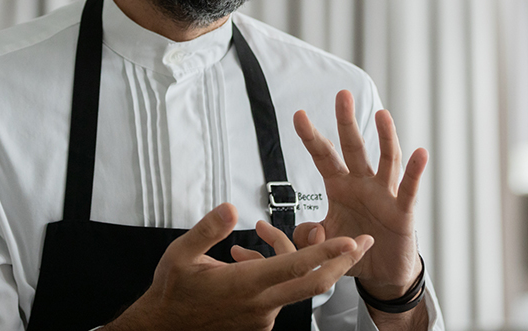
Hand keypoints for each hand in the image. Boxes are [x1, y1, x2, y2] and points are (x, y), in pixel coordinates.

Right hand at [104, 202, 373, 330]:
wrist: (163, 330)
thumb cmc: (172, 292)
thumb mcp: (180, 254)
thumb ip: (209, 230)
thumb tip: (231, 209)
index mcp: (244, 285)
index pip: (294, 267)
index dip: (325, 253)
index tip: (350, 241)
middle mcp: (260, 304)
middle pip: (314, 284)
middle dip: (343, 263)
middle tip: (365, 243)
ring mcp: (262, 318)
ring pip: (293, 286)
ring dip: (297, 263)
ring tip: (270, 233)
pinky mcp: (259, 325)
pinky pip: (278, 297)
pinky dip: (277, 278)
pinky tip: (256, 262)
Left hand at [293, 90, 427, 301]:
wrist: (380, 273)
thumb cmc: (353, 247)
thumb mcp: (322, 243)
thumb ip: (307, 236)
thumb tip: (310, 230)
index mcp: (339, 186)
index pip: (323, 157)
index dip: (311, 137)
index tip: (299, 114)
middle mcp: (362, 183)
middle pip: (353, 148)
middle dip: (346, 121)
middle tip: (342, 94)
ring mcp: (384, 194)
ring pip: (385, 160)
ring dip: (385, 137)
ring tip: (382, 114)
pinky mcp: (402, 212)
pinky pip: (409, 190)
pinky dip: (414, 172)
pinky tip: (420, 153)